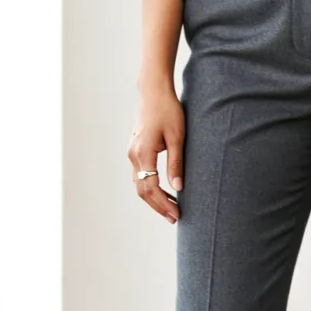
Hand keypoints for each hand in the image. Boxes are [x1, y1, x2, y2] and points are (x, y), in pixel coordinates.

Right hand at [128, 82, 184, 223]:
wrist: (154, 92)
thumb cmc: (168, 110)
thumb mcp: (177, 137)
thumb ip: (176, 163)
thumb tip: (178, 188)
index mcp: (143, 153)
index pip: (151, 188)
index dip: (163, 204)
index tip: (177, 214)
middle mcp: (133, 155)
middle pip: (142, 191)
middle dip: (158, 206)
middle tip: (175, 217)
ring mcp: (132, 153)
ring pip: (139, 184)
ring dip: (154, 198)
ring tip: (172, 208)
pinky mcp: (135, 150)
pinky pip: (140, 175)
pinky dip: (150, 187)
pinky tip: (164, 191)